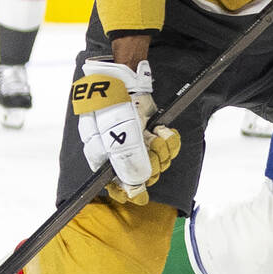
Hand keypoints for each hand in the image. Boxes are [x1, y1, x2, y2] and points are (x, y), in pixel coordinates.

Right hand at [72, 58, 180, 204]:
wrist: (125, 79)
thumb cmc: (114, 107)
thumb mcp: (119, 136)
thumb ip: (127, 163)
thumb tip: (136, 187)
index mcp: (102, 156)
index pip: (113, 183)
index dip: (127, 191)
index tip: (139, 194)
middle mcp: (118, 152)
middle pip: (141, 174)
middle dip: (152, 165)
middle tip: (153, 150)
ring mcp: (136, 142)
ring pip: (156, 161)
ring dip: (163, 151)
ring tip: (158, 136)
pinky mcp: (150, 132)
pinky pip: (166, 147)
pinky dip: (169, 141)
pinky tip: (164, 131)